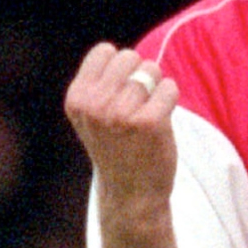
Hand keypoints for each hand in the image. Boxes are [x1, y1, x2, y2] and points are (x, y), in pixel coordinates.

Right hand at [65, 45, 180, 225]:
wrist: (131, 195)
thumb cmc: (116, 149)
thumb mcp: (92, 116)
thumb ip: (100, 84)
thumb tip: (124, 54)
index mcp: (77, 99)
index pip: (105, 51)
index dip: (119, 69)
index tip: (118, 95)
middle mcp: (95, 104)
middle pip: (129, 56)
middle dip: (138, 76)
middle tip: (134, 107)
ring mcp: (122, 113)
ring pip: (151, 70)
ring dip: (156, 89)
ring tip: (145, 115)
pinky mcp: (150, 121)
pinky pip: (170, 87)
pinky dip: (169, 101)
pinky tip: (159, 123)